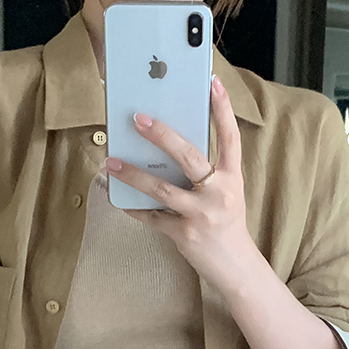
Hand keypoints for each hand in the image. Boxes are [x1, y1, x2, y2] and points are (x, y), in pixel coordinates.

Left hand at [105, 74, 258, 298]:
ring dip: (134, 174)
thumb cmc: (226, 223)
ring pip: (163, 190)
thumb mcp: (226, 193)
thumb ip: (206, 172)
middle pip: (189, 157)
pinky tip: (118, 197)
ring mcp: (200, 215)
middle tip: (139, 118)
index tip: (212, 82)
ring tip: (112, 161)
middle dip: (163, 136)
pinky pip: (153, 218)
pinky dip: (134, 208)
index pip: (230, 137)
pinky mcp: (184, 235)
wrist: (236, 266)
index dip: (222, 109)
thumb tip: (169, 148)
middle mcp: (218, 194)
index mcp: (232, 178)